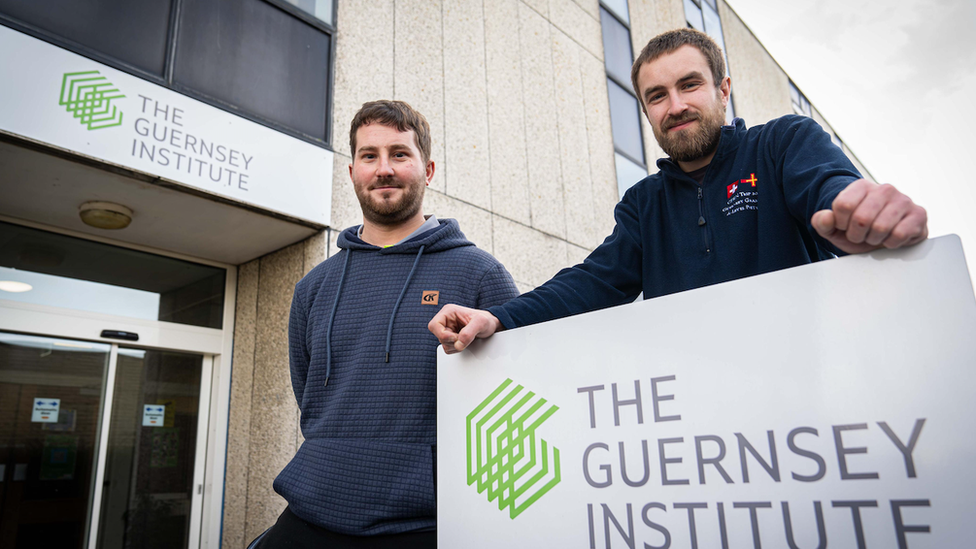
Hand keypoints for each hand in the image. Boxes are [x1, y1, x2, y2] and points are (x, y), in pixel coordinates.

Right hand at [428, 304, 502, 352]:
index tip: (455, 337)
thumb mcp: (481, 323)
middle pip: (439, 336)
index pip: (434, 325)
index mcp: (448, 312)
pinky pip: (449, 348)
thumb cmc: (486, 320)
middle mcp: (446, 320)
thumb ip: (469, 333)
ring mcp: (448, 330)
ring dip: (455, 346)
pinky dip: (457, 348)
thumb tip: (458, 344)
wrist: (491, 326)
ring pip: (443, 344)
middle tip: (464, 338)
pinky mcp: (451, 338)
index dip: (443, 335)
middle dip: (452, 341)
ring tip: (467, 339)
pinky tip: (465, 342)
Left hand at [811, 179, 926, 253]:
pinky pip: (899, 235)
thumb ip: (823, 222)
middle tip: (861, 235)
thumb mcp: (835, 229)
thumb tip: (826, 217)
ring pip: (880, 228)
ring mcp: (904, 200)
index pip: (843, 205)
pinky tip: (890, 237)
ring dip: (873, 240)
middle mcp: (884, 189)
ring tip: (875, 236)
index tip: (844, 226)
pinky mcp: (919, 214)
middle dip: (857, 235)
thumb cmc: (858, 231)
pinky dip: (890, 243)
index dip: (840, 224)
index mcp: (861, 186)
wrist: (883, 238)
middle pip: (861, 219)